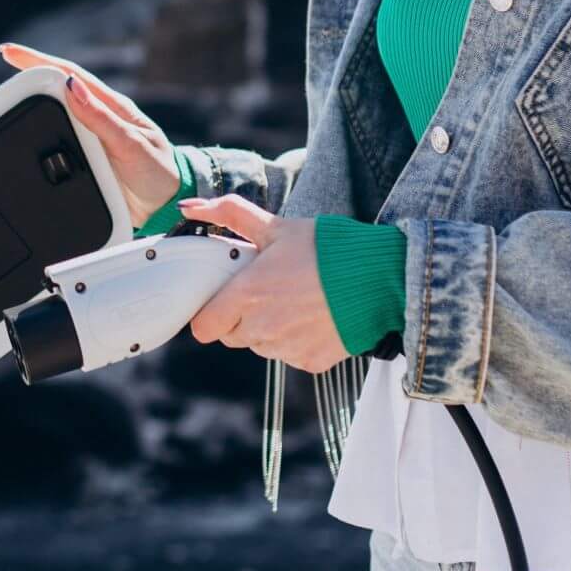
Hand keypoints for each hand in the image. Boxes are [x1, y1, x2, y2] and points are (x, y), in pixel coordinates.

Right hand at [0, 42, 183, 230]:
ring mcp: (89, 138)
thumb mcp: (132, 144)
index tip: (8, 53)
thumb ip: (102, 119)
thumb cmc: (159, 172)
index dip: (36, 61)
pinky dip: (32, 133)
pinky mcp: (85, 160)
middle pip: (49, 94)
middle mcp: (96, 117)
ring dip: (19, 112)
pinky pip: (53, 141)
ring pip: (48, 117)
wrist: (170, 207)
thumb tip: (72, 86)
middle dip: (14, 88)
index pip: (68, 74)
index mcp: (109, 107)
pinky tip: (16, 137)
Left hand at [184, 195, 348, 374]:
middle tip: (266, 292)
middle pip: (232, 336)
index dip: (211, 313)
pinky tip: (314, 317)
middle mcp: (261, 329)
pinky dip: (297, 341)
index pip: (204, 328)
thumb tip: (189, 208)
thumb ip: (229, 215)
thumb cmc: (325, 249)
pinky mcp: (310, 363)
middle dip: (240, 318)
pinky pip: (290, 356)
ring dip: (268, 329)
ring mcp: (286, 350)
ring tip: (295, 301)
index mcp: (246, 296)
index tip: (225, 298)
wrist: (380, 278)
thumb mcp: (276, 226)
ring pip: (261, 347)